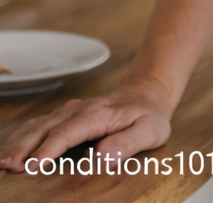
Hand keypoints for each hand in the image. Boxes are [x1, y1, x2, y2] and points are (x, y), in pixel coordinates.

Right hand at [0, 80, 171, 172]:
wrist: (148, 94)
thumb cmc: (149, 116)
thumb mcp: (150, 131)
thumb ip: (128, 143)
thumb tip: (101, 156)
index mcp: (99, 114)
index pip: (69, 132)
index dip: (49, 149)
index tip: (33, 166)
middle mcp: (80, 109)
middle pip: (46, 126)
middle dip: (25, 146)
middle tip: (8, 166)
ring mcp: (70, 110)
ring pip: (38, 124)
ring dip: (19, 141)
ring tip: (3, 162)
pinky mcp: (65, 115)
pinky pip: (39, 124)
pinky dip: (22, 136)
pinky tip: (10, 150)